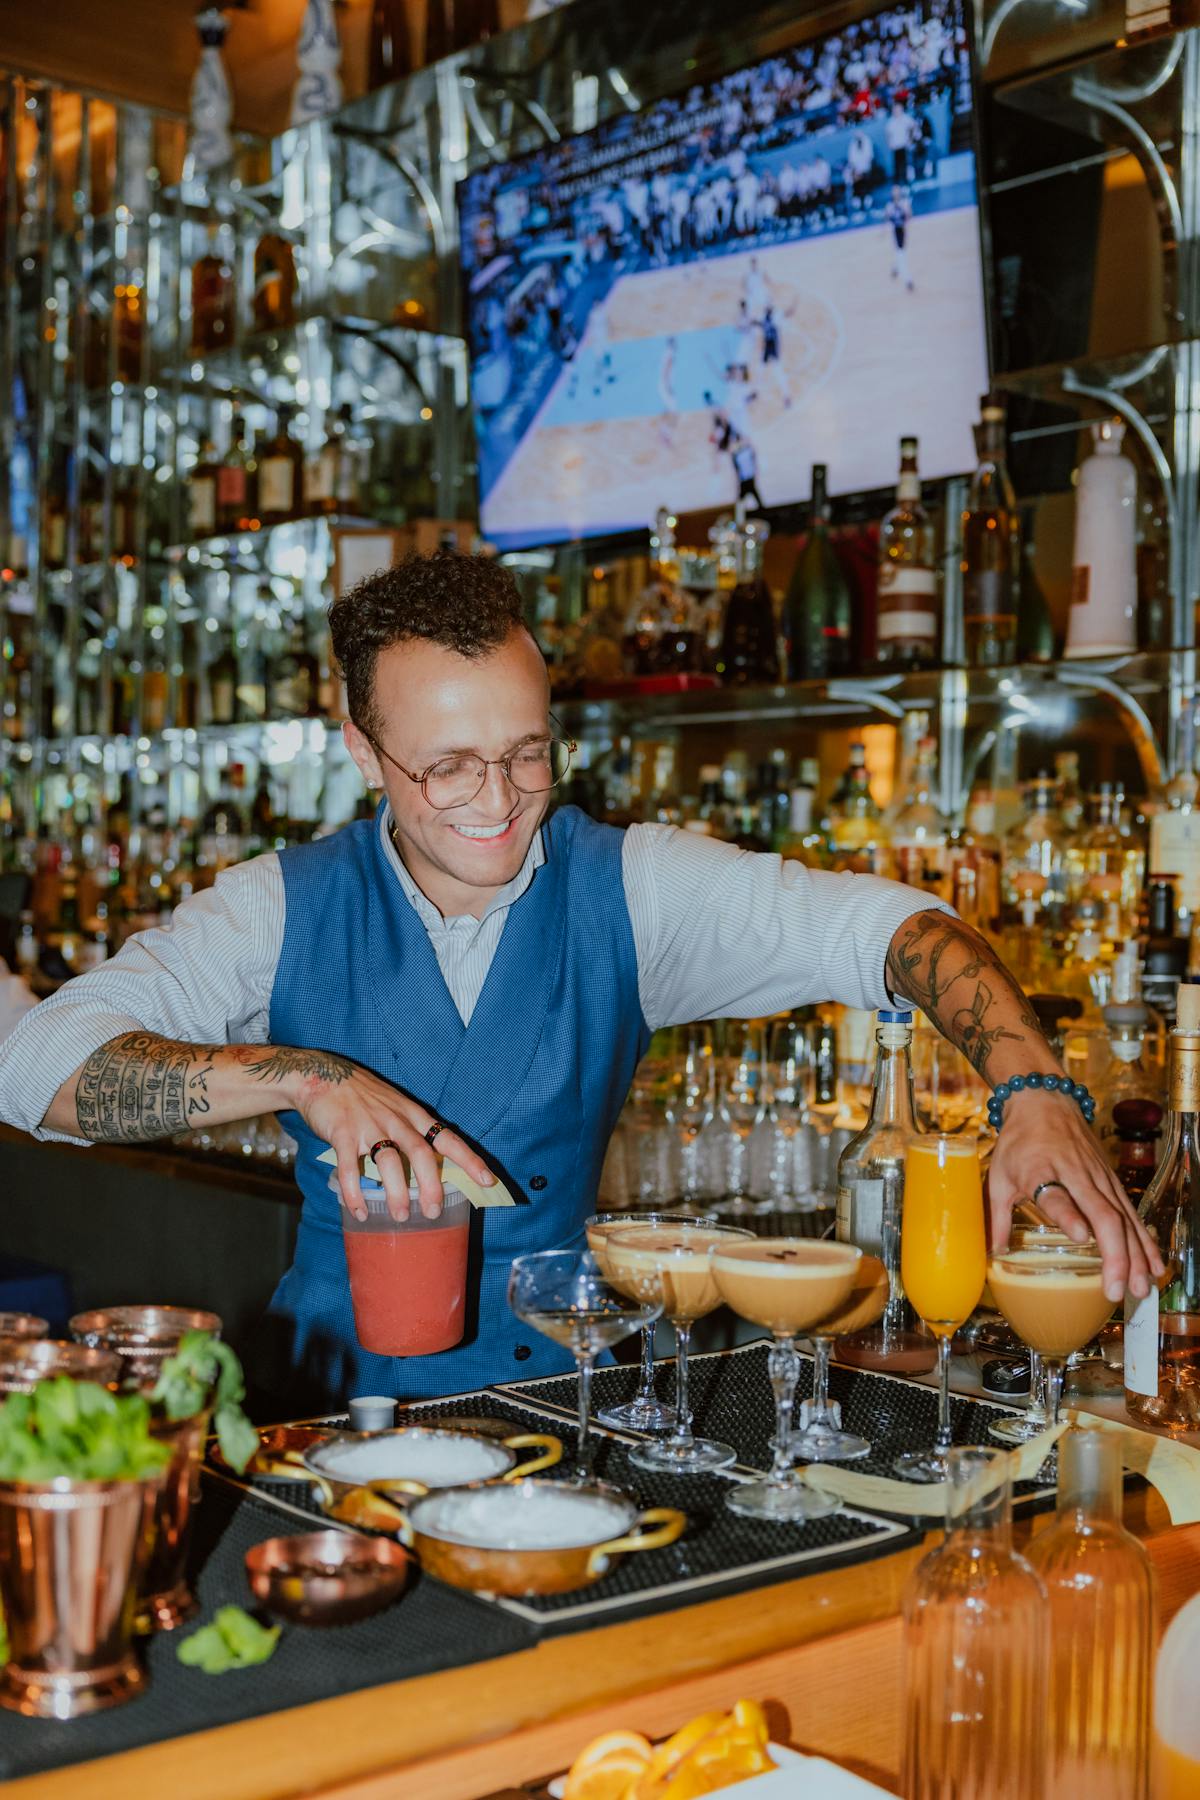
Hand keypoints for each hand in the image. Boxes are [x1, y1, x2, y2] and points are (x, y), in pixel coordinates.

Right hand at [284, 1056, 492, 1223]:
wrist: (322, 1074)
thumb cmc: (362, 1096)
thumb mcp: (395, 1105)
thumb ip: (410, 1131)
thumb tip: (429, 1168)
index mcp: (412, 1114)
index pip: (447, 1137)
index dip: (469, 1160)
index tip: (487, 1180)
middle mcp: (395, 1119)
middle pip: (421, 1153)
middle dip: (431, 1185)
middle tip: (433, 1211)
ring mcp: (368, 1125)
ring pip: (388, 1161)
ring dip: (397, 1192)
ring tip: (401, 1216)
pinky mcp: (342, 1132)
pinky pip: (350, 1167)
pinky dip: (355, 1192)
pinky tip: (360, 1211)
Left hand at [986, 1089, 1163, 1303]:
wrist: (1044, 1101)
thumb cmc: (1018, 1142)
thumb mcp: (998, 1176)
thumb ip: (996, 1217)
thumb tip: (994, 1255)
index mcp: (1041, 1171)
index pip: (1056, 1196)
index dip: (1069, 1216)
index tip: (1081, 1236)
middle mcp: (1076, 1174)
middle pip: (1104, 1215)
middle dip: (1115, 1256)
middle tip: (1115, 1290)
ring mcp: (1099, 1177)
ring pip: (1124, 1218)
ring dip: (1134, 1255)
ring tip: (1139, 1289)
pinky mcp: (1112, 1179)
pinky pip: (1132, 1213)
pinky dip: (1145, 1240)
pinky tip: (1154, 1265)